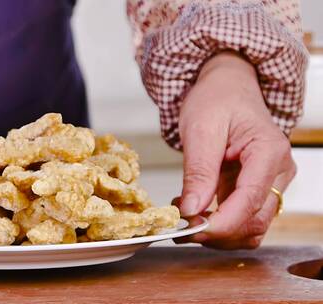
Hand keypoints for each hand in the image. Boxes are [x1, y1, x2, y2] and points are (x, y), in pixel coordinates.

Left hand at [175, 51, 295, 248]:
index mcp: (269, 151)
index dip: (222, 223)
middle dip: (217, 232)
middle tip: (179, 225)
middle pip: (255, 222)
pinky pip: (241, 218)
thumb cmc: (217, 99)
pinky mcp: (256, 189)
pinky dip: (217, 223)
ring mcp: (270, 182)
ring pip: (250, 227)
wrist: (226, 88)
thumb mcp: (200, 129)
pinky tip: (193, 209)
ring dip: (216, 232)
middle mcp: (278, 171)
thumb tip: (191, 210)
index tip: (191, 230)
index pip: (251, 200)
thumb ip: (198, 171)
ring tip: (183, 215)